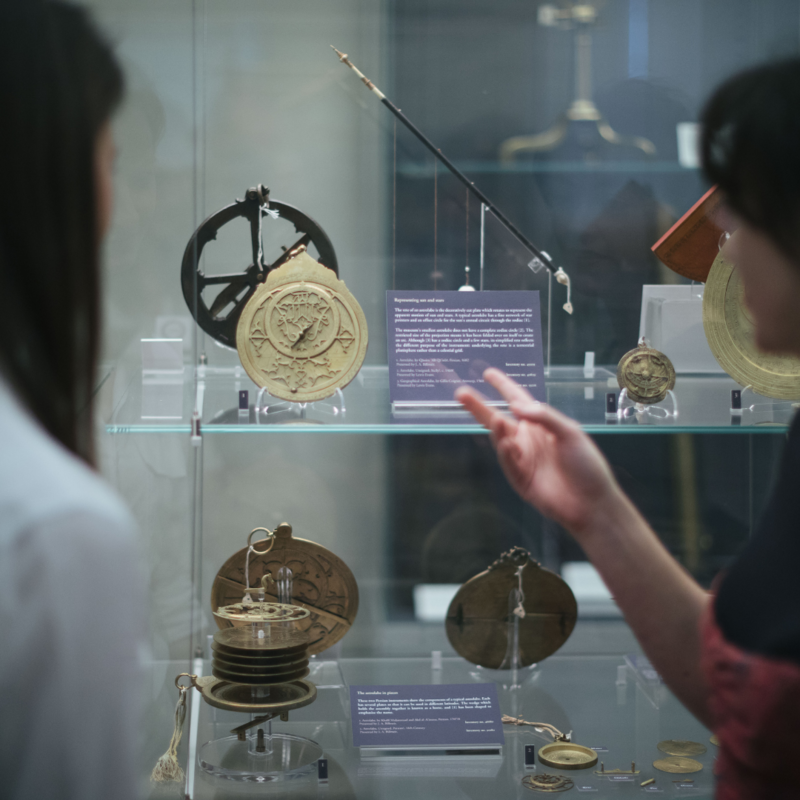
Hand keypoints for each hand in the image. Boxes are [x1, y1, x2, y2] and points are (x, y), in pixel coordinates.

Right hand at [455, 369, 621, 535]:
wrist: (592, 502)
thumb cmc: (587, 465)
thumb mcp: (570, 433)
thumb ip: (545, 416)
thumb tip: (517, 405)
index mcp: (540, 424)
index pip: (517, 400)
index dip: (503, 386)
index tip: (488, 373)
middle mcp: (527, 439)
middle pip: (497, 418)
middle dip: (478, 406)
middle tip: (461, 393)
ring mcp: (522, 459)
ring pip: (500, 440)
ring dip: (496, 429)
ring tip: (496, 418)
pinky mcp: (520, 479)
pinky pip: (509, 463)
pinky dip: (506, 453)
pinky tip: (508, 444)